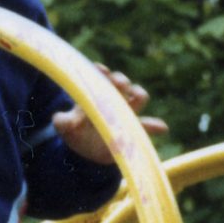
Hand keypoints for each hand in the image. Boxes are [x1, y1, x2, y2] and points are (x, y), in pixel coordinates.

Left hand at [53, 63, 169, 165]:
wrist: (87, 152)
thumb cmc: (75, 133)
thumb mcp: (65, 127)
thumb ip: (61, 121)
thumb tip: (61, 119)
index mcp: (96, 94)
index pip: (101, 77)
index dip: (102, 72)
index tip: (101, 70)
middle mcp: (113, 99)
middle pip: (121, 82)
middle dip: (120, 80)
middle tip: (118, 83)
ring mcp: (125, 113)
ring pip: (137, 97)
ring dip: (138, 94)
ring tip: (134, 95)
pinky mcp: (133, 129)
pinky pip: (147, 126)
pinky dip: (155, 125)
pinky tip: (162, 127)